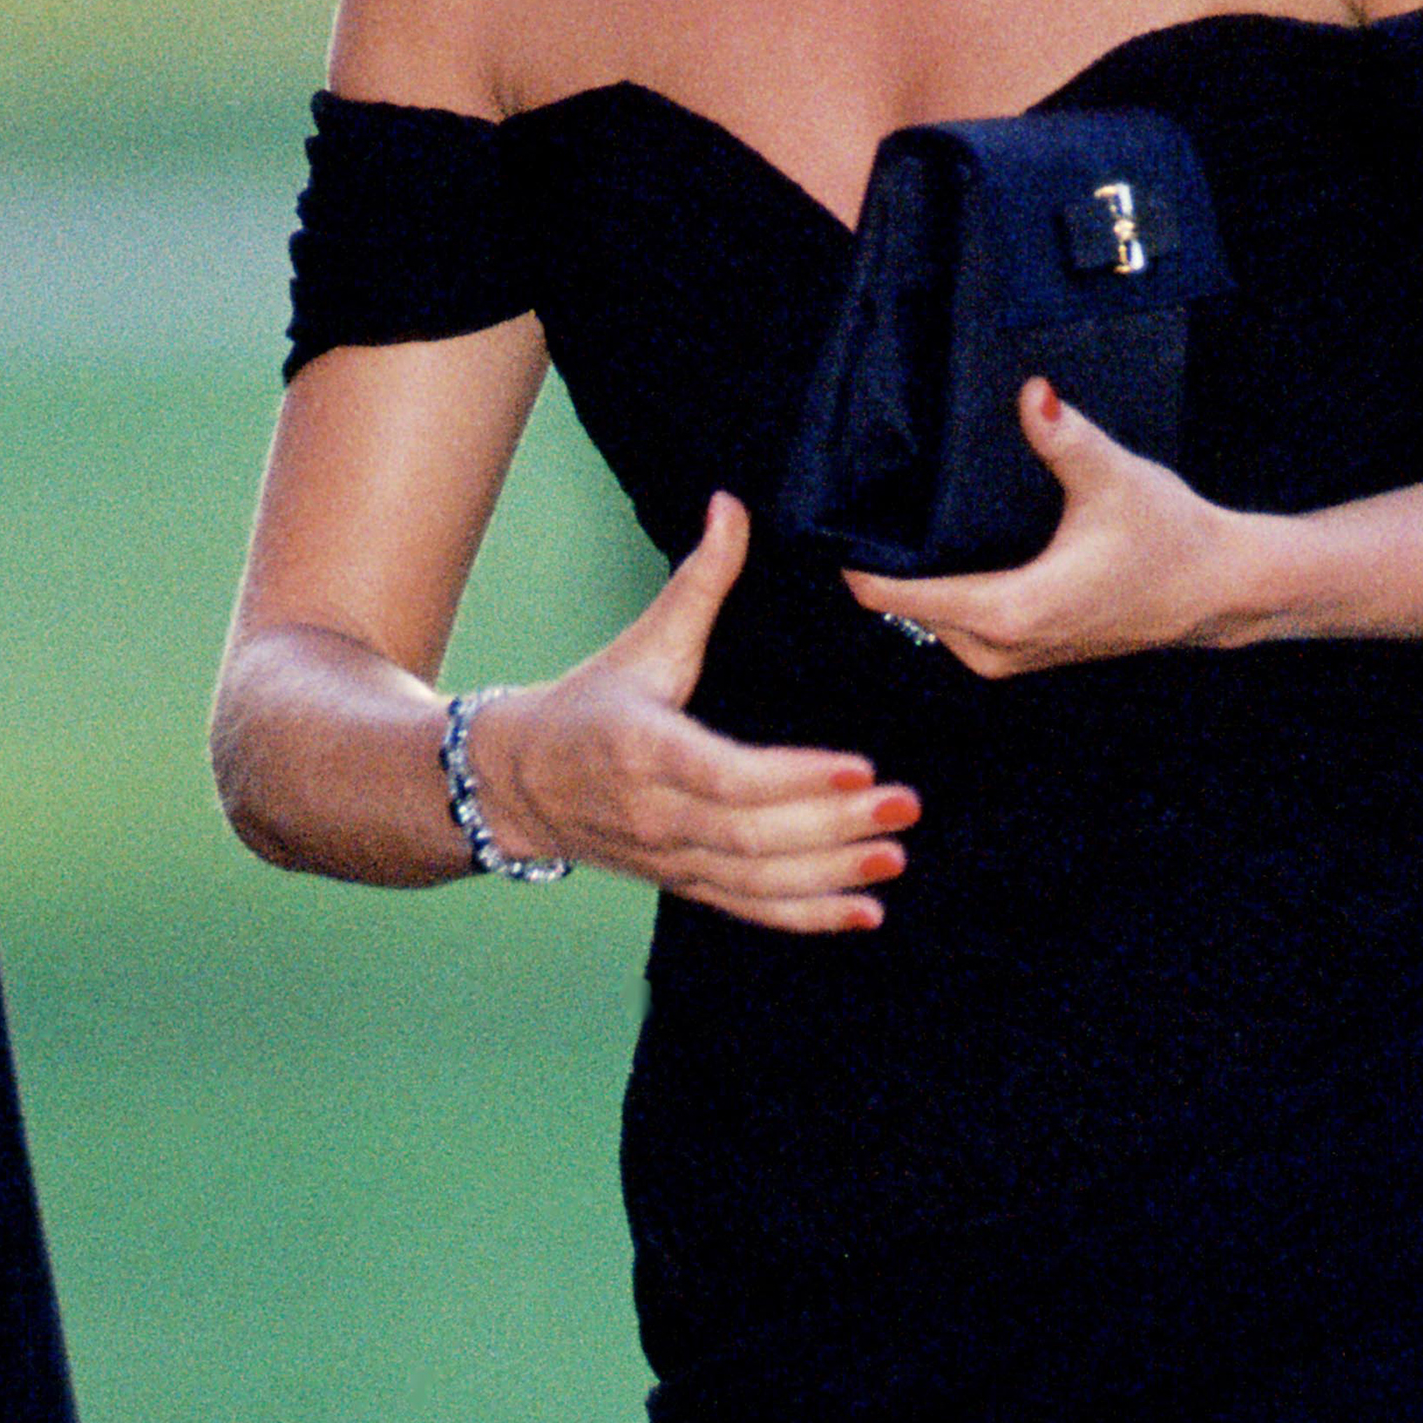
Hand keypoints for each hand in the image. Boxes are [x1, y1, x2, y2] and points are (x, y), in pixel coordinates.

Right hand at [474, 495, 918, 932]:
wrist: (519, 784)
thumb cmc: (589, 704)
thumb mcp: (641, 642)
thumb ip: (698, 580)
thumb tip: (732, 505)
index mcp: (643, 747)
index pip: (726, 774)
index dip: (794, 778)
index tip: (858, 766)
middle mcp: (656, 813)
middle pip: (752, 834)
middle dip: (833, 826)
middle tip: (903, 804)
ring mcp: (670, 858)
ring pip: (756, 880)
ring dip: (831, 875)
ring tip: (894, 855)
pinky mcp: (684, 884)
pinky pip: (750, 910)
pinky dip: (808, 917)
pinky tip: (866, 913)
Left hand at [844, 379, 1233, 679]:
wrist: (1217, 589)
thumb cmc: (1169, 538)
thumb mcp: (1112, 478)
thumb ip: (1064, 437)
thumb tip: (1031, 393)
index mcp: (1009, 611)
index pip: (899, 595)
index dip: (858, 561)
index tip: (830, 522)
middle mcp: (999, 647)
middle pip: (907, 607)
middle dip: (883, 563)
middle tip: (861, 501)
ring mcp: (1010, 658)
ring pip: (932, 620)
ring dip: (914, 581)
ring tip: (893, 521)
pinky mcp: (1024, 653)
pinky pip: (959, 626)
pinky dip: (945, 593)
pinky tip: (943, 551)